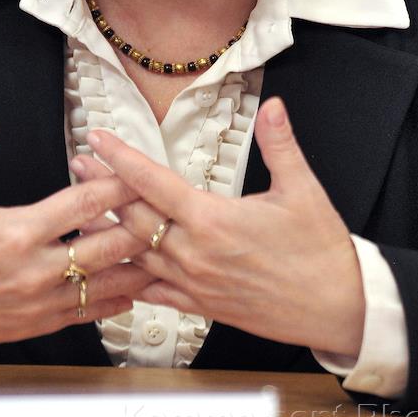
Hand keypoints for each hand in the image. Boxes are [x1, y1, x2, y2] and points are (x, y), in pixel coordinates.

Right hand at [0, 105, 154, 357]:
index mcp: (16, 233)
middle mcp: (34, 271)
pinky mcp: (32, 326)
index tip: (139, 170)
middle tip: (166, 209)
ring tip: (164, 250)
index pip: (86, 203)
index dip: (119, 184)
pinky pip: (86, 315)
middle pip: (111, 246)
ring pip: (106, 286)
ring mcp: (36, 304)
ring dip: (136, 267)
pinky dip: (113, 300)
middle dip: (141, 226)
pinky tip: (130, 287)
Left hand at [72, 97, 365, 356]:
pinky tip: (114, 268)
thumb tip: (274, 106)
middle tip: (78, 165)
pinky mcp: (201, 307)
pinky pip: (152, 293)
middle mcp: (195, 254)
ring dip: (108, 231)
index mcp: (213, 221)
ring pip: (135, 256)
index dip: (121, 159)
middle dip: (101, 189)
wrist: (339, 310)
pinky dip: (129, 277)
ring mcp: (194, 284)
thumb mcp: (303, 190)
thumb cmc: (321, 251)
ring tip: (83, 210)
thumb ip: (280, 145)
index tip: (98, 139)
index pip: (153, 183)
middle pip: (133, 218)